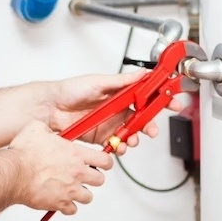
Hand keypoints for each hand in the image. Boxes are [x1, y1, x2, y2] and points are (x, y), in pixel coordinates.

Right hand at [8, 121, 113, 215]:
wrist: (13, 173)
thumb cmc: (24, 153)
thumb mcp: (36, 129)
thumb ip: (48, 130)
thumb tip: (48, 131)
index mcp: (76, 154)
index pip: (105, 160)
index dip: (105, 162)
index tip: (101, 163)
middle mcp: (77, 173)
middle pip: (100, 180)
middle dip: (93, 178)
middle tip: (82, 176)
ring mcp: (70, 190)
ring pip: (88, 197)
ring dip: (81, 194)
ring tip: (70, 189)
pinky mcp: (60, 204)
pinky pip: (72, 210)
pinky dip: (67, 206)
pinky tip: (59, 199)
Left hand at [43, 71, 182, 154]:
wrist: (49, 108)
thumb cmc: (69, 90)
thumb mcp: (97, 81)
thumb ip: (122, 81)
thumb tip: (142, 74)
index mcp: (119, 92)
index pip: (145, 95)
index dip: (160, 99)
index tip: (172, 103)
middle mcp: (116, 108)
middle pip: (142, 117)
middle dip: (150, 125)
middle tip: (152, 129)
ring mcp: (109, 123)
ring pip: (131, 132)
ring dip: (136, 137)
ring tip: (133, 139)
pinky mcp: (101, 137)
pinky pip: (117, 143)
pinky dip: (122, 146)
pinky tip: (120, 146)